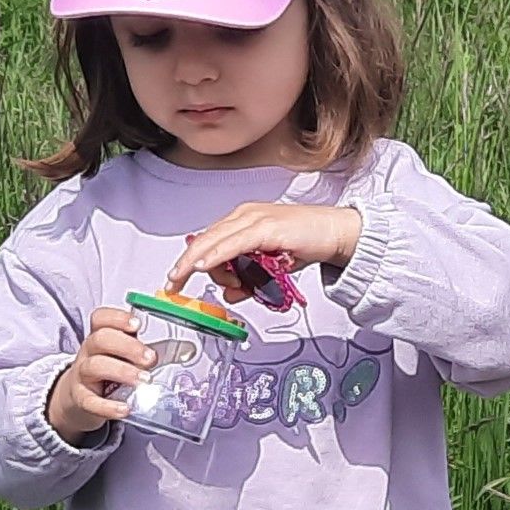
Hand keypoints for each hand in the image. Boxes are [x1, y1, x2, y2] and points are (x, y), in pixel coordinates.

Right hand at [45, 308, 155, 442]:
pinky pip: (91, 401)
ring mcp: (82, 376)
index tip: (137, 324)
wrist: (78, 400)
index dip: (117, 318)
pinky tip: (125, 409)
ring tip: (144, 381)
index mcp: (100, 337)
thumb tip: (188, 350)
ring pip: (95, 366)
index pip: (100, 319)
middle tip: (150, 359)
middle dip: (128, 346)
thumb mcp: (124, 359)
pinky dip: (108, 406)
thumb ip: (151, 353)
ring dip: (122, 372)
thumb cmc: (108, 374)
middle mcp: (89, 352)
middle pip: (100, 339)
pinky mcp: (81, 400)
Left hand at [167, 200, 364, 301]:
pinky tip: (204, 266)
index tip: (176, 278)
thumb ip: (249, 280)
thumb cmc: (306, 243)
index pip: (208, 240)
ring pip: (214, 241)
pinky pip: (232, 243)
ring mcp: (253, 218)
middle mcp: (244, 215)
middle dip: (185, 264)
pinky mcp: (265, 227)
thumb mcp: (270, 269)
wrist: (336, 233)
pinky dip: (216, 256)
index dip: (189, 260)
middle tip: (174, 284)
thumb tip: (229, 294)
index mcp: (242, 220)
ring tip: (222, 284)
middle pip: (204, 239)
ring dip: (205, 266)